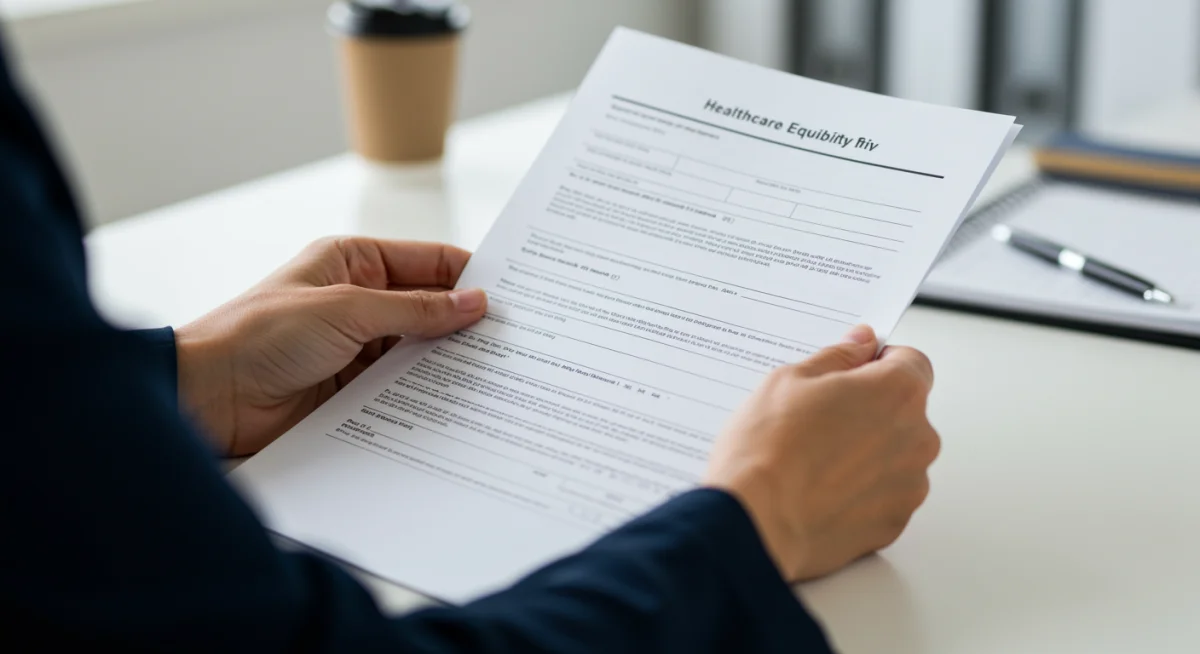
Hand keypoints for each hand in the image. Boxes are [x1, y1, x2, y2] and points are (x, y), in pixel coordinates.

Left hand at [175, 237, 486, 455]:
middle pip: (430, 308)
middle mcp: (359, 301)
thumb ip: (415, 309)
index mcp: (353, 262)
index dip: (469, 275)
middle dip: (466, 322)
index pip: (428, 261)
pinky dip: (428, 393)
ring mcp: (358, 348)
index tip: (512, 293)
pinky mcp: (354, 390)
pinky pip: (403, 387)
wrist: (208, 398)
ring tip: (496, 372)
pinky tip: (459, 401)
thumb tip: (473, 303)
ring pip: (420, 351)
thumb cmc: (260, 336)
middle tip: (514, 338)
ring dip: (450, 361)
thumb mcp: (347, 309)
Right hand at [704, 325, 938, 581]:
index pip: (911, 363)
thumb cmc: (768, 450)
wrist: (755, 522)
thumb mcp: (790, 380)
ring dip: (866, 453)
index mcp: (898, 392)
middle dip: (870, 411)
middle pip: (904, 412)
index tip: (852, 372)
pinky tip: (819, 491)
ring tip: (814, 462)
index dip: (879, 363)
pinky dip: (859, 492)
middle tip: (818, 420)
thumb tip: (860, 343)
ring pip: (894, 456)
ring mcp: (909, 486)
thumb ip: (837, 357)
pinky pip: (883, 496)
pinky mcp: (894, 524)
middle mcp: (917, 438)